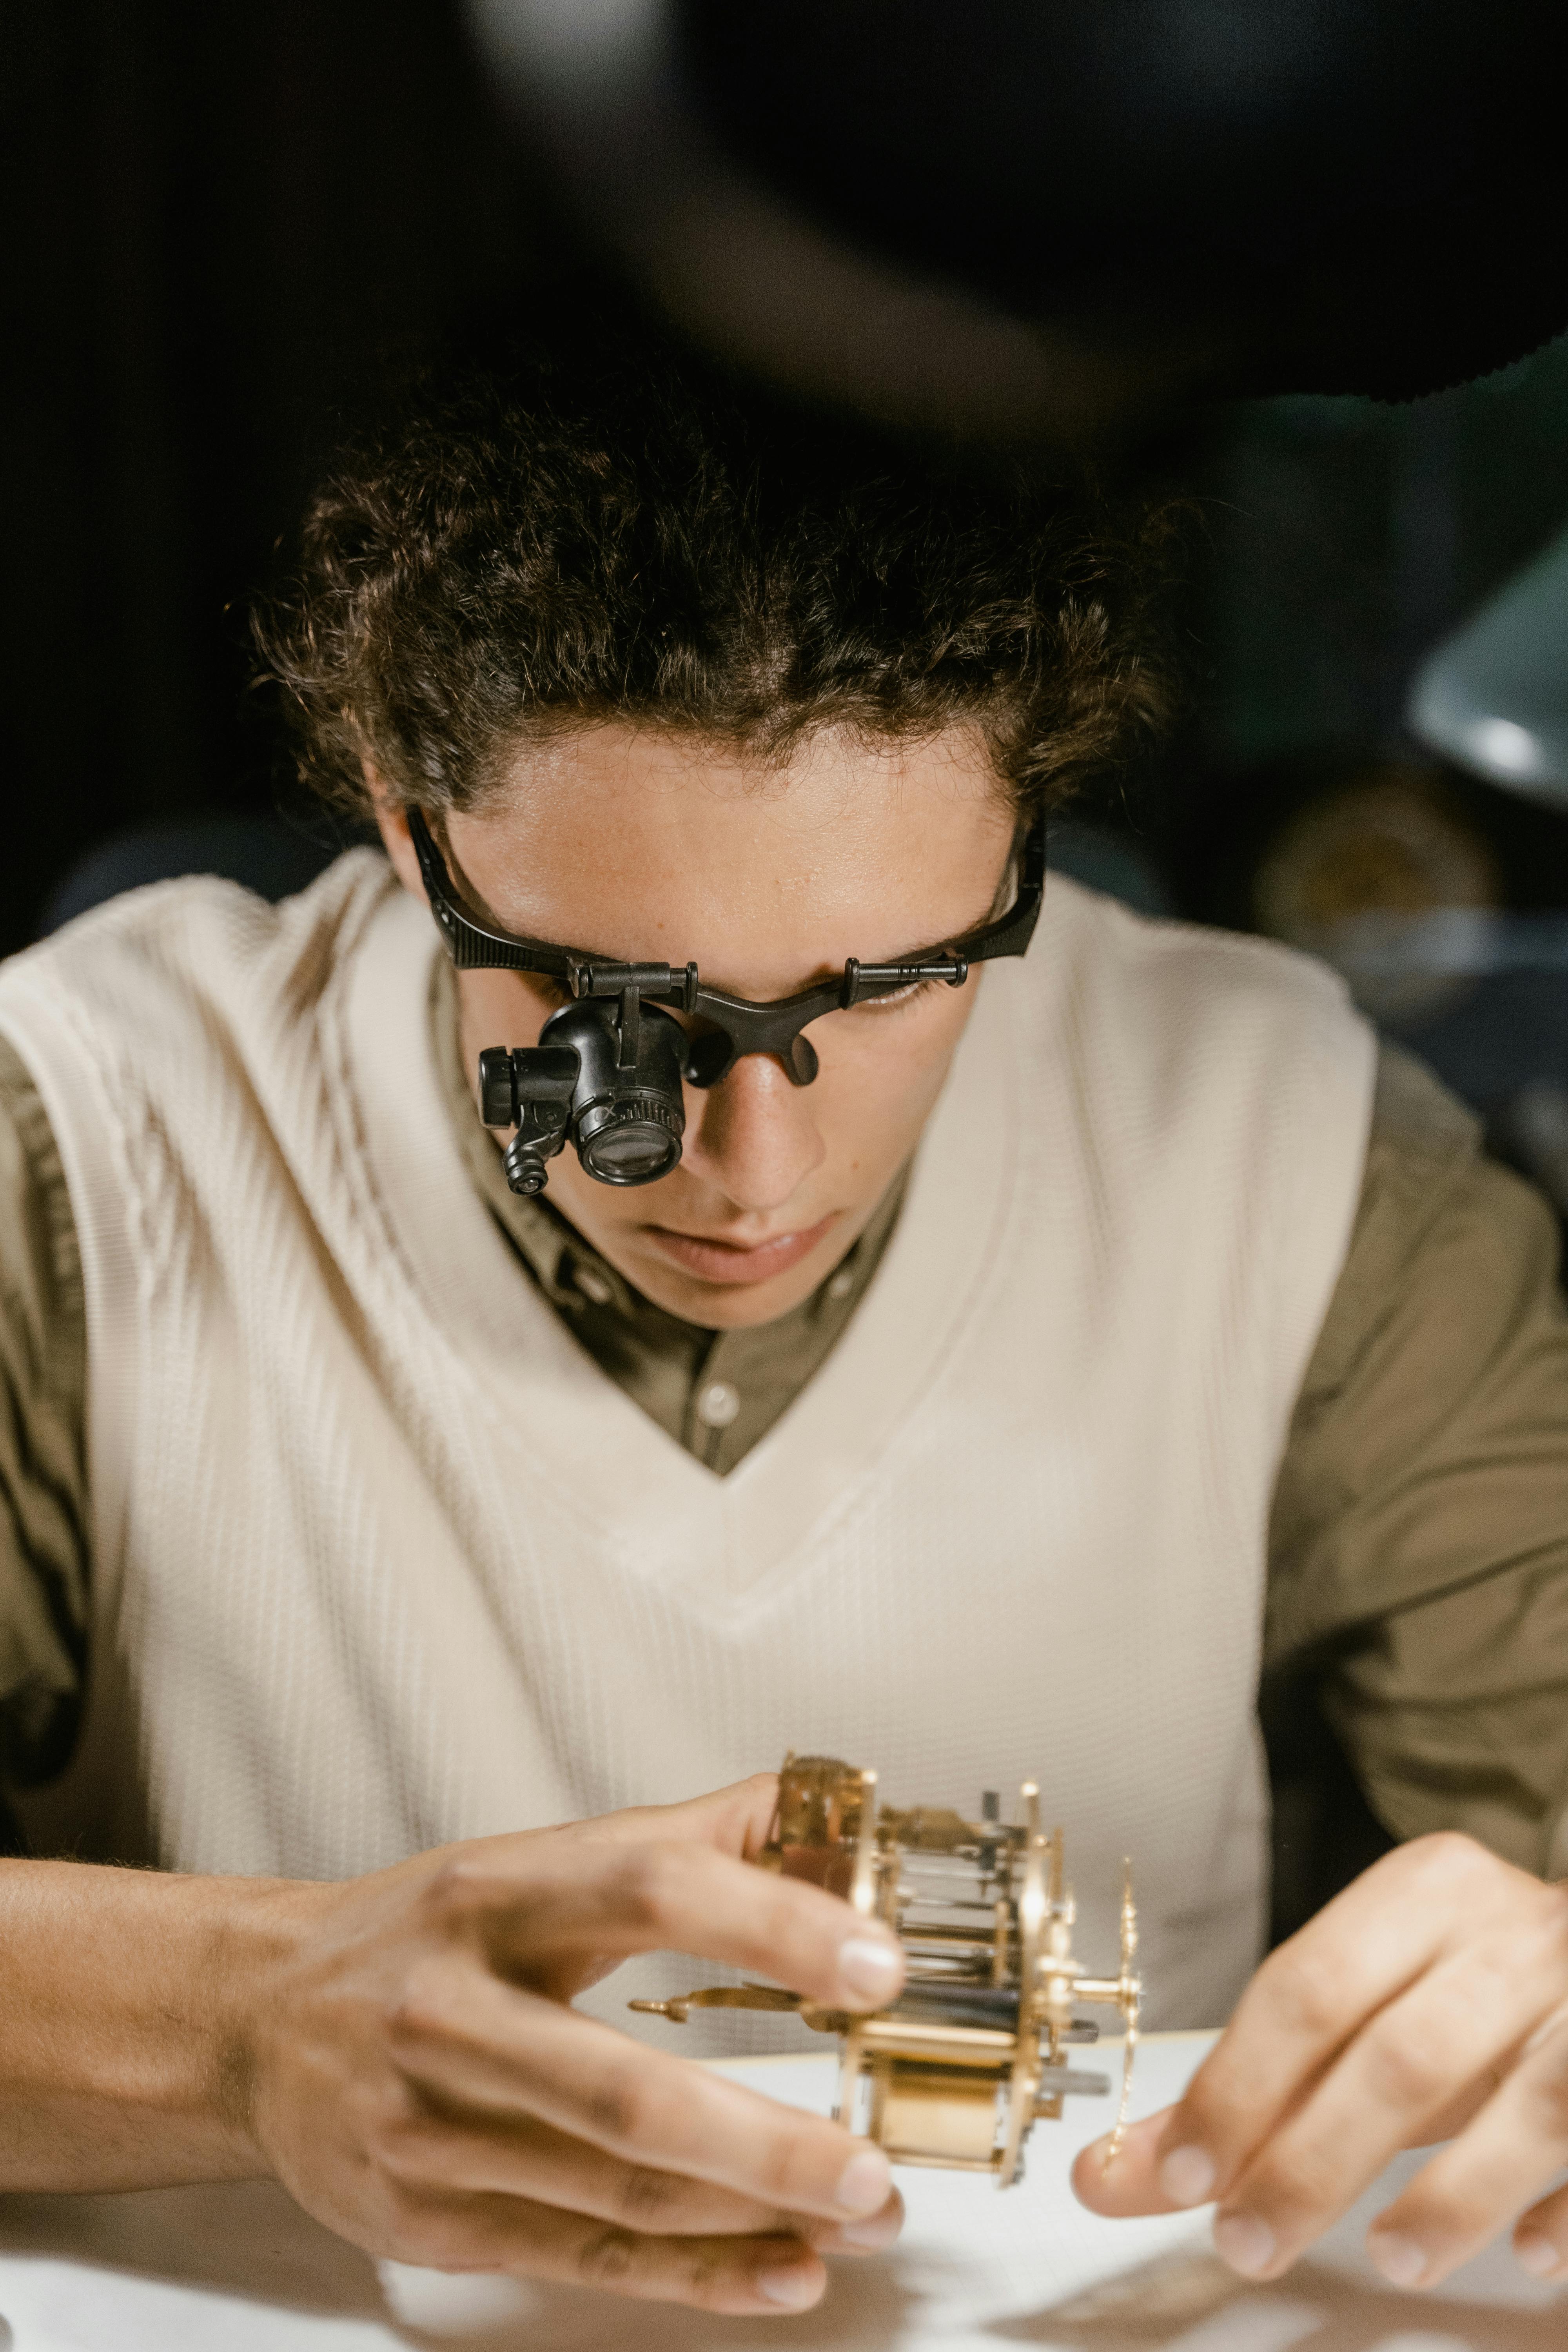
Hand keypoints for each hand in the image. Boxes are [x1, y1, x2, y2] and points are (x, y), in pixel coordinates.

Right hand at [231, 1775, 905, 2314]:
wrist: (258, 2018)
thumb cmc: (421, 1934)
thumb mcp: (535, 1860)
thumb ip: (683, 1837)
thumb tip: (818, 1804)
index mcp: (496, 1893)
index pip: (651, 1890)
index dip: (772, 1925)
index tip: (875, 1964)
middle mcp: (453, 2009)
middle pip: (628, 2092)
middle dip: (767, 2144)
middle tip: (876, 2168)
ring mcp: (430, 2126)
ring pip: (615, 2191)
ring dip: (754, 2218)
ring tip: (862, 2217)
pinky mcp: (425, 2217)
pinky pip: (581, 2256)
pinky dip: (693, 2274)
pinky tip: (779, 2272)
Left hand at [1072, 1833, 1567, 2291]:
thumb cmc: (1463, 1992)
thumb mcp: (1355, 2020)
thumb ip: (1242, 2093)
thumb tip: (1111, 2175)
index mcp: (1425, 1892)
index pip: (1308, 1988)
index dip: (1240, 2086)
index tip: (1185, 2174)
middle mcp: (1511, 1934)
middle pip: (1402, 2054)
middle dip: (1315, 2159)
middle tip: (1250, 2239)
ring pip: (1526, 2102)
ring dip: (1452, 2194)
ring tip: (1388, 2256)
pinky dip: (1566, 2208)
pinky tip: (1529, 2257)